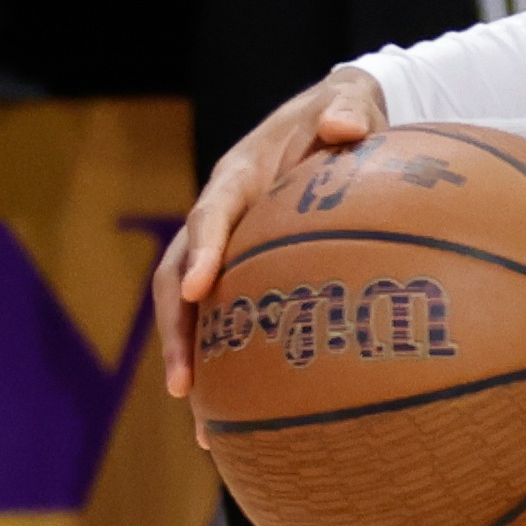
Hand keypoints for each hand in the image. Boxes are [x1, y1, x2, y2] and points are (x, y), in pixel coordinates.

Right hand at [155, 68, 390, 403]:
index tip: (197, 288)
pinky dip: (223, 361)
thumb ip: (348, 112)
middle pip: (178, 275)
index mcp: (240, 175)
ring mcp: (226, 246)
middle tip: (185, 384)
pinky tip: (237, 416)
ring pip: (190, 307)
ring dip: (189, 359)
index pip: (211, 213)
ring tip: (200, 422)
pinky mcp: (242, 269)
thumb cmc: (344, 113)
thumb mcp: (350, 103)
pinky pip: (222, 316)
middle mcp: (221, 214)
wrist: (336, 118)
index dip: (202, 249)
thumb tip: (346, 126)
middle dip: (176, 329)